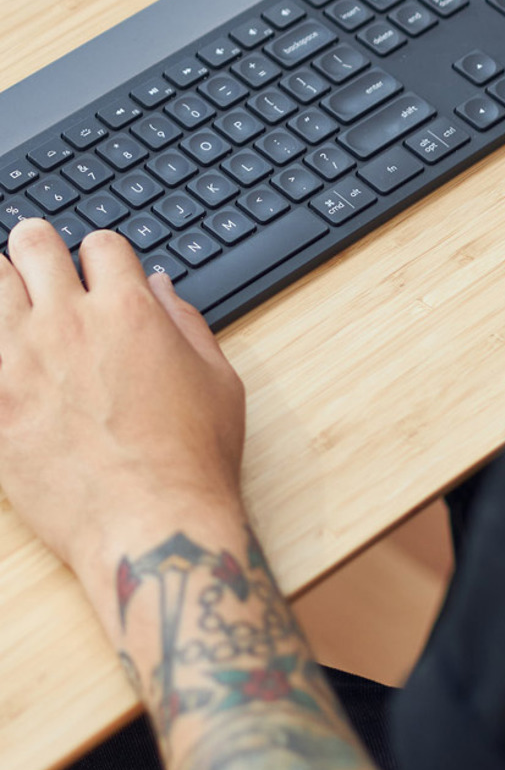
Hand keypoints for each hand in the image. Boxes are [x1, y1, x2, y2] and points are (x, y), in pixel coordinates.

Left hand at [0, 221, 244, 617]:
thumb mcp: (218, 378)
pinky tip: (6, 357)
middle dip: (38, 249)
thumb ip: (184, 321)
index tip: (99, 275)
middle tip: (39, 269)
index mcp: (129, 309)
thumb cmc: (191, 461)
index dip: (102, 256)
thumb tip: (159, 286)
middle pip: (32, 244)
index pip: (100, 243)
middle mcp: (69, 323)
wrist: (149, 526)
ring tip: (13, 308)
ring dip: (4, 288)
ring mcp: (21, 361)